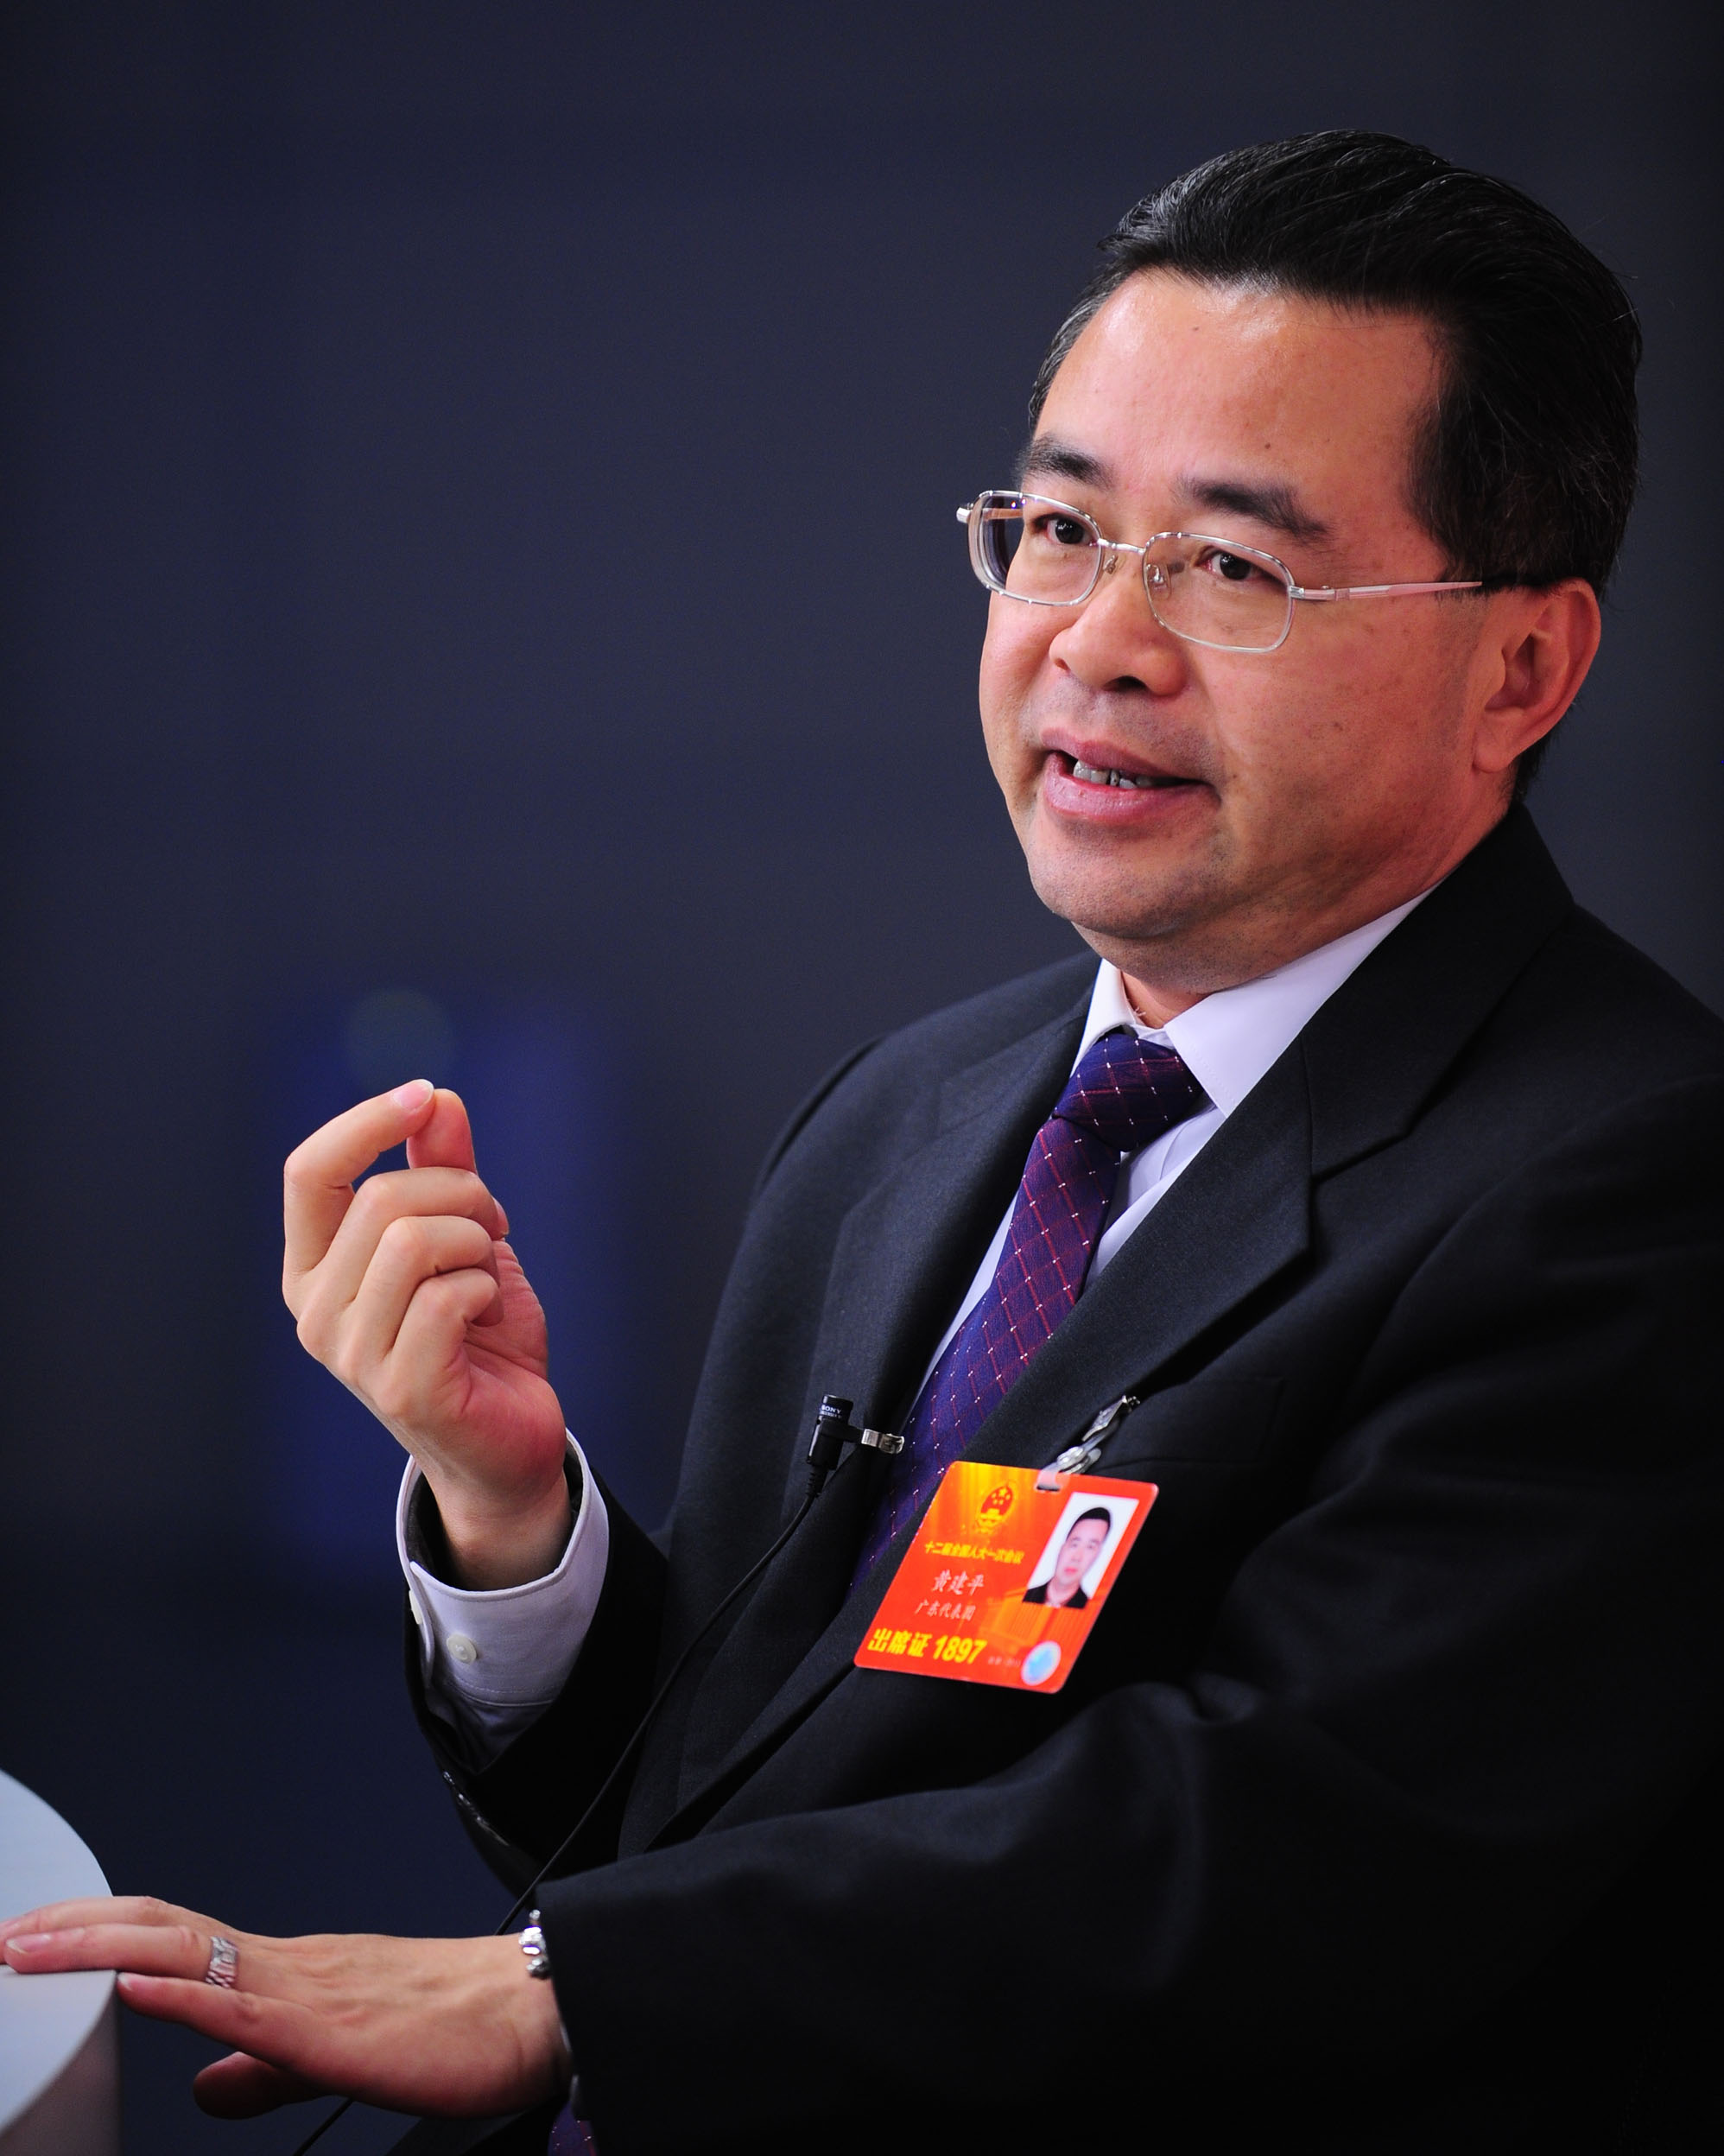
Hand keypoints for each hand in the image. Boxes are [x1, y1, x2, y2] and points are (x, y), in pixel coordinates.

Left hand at [1, 1897, 568, 2119]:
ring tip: (31, 1951)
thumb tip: (203, 2088)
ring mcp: (306, 1989)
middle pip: (161, 1928)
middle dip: (73, 1931)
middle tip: (3, 1935)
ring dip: (99, 1949)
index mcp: (286, 1971)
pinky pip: (242, 2006)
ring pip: (188, 1952)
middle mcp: (286, 1964)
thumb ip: (262, 2070)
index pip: (171, 1937)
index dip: (95, 1935)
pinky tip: (132, 1986)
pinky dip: (179, 1991)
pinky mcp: (330, 2030)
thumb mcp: (332, 2055)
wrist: (531, 2010)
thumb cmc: (450, 2027)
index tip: (30, 1939)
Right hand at [285, 1082, 571, 1586]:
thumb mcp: (464, 1239)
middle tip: (492, 1225)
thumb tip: (436, 1100)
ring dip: (476, 1240)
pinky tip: (488, 1315)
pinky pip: (450, 1296)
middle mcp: (314, 1312)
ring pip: (416, 1240)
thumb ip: (443, 1171)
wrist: (510, 1441)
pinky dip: (488, 1287)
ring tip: (488, 1272)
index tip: (426, 1098)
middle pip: (382, 1199)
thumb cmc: (480, 1339)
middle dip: (462, 1191)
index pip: (308, 1171)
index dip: (367, 1122)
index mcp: (312, 1268)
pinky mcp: (402, 1389)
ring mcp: (352, 1356)